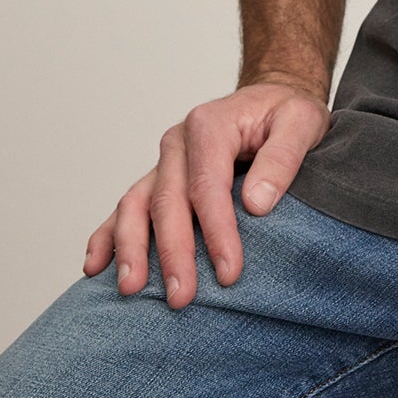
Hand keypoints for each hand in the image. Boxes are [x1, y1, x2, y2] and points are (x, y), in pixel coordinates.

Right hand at [81, 77, 330, 309]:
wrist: (271, 99)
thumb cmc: (286, 113)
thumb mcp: (302, 122)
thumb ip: (283, 158)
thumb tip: (257, 204)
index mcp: (210, 125)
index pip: (208, 185)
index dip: (216, 232)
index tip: (229, 273)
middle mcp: (178, 142)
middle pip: (167, 201)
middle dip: (173, 252)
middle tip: (181, 297)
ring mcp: (163, 162)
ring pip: (135, 205)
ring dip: (130, 248)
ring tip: (131, 288)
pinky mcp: (158, 178)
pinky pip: (125, 207)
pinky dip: (107, 235)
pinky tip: (95, 266)